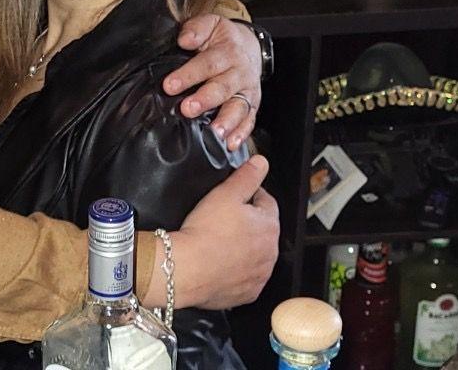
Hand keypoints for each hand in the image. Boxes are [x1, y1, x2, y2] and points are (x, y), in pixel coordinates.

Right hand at [156, 155, 278, 309]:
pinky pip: (246, 277)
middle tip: (221, 221)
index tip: (232, 198)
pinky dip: (236, 271)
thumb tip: (262, 163)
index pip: (266, 202)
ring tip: (218, 243)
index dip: (248, 196)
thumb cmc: (204, 232)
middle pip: (262, 230)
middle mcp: (271, 252)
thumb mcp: (224, 194)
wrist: (185, 269)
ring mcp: (260, 275)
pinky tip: (219, 264)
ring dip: (243, 248)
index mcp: (269, 225)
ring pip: (255, 255)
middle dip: (246, 224)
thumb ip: (246, 176)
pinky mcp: (248, 293)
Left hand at [162, 14, 262, 149]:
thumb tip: (185, 39)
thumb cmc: (222, 38)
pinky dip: (242, 133)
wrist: (250, 46)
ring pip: (239, 107)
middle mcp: (239, 73)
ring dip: (227, 121)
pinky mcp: (252, 105)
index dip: (188, 74)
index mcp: (227, 52)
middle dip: (205, 100)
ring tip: (215, 133)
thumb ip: (197, 28)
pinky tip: (231, 144)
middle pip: (223, 87)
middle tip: (188, 109)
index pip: (207, 63)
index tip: (169, 85)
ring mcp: (247, 91)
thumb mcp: (211, 24)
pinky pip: (250, 120)